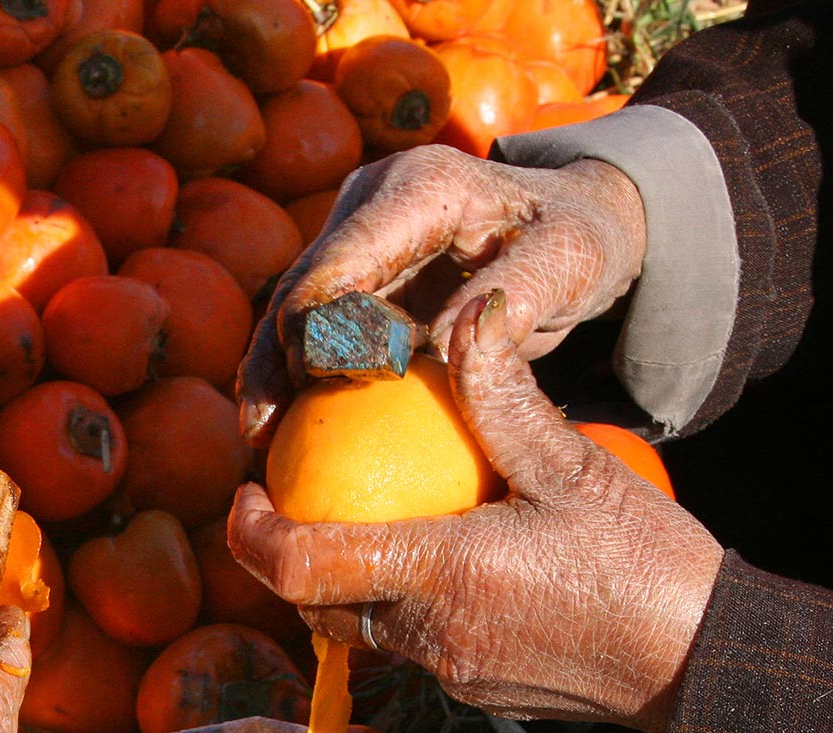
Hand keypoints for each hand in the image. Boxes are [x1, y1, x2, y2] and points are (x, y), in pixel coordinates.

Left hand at [228, 291, 722, 732]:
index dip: (252, 534)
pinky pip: (413, 647)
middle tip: (290, 500)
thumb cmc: (649, 563)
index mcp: (440, 575)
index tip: (243, 493)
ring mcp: (452, 675)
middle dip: (285, 560)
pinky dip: (399, 604)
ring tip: (361, 519)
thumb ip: (504, 398)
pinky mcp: (479, 693)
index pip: (301, 567)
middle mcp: (430, 638)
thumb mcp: (576, 467)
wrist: (707, 664)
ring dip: (344, 584)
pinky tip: (438, 557)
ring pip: (361, 631)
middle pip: (316, 607)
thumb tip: (464, 315)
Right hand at [238, 148, 646, 444]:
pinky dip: (296, 380)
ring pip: (291, 312)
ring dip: (270, 376)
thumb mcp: (571, 260)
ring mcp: (354, 236)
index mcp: (419, 187)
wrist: (571, 218)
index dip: (316, 330)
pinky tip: (280, 435)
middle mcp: (370, 202)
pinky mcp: (353, 273)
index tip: (309, 394)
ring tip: (255, 444)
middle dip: (274, 362)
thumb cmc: (576, 238)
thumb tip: (452, 338)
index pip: (344, 263)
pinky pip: (312, 332)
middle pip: (300, 288)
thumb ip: (519, 292)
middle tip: (262, 438)